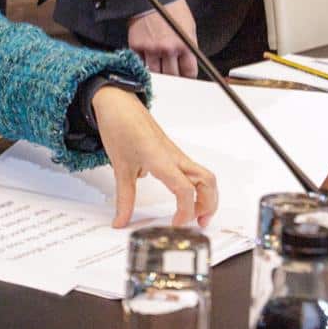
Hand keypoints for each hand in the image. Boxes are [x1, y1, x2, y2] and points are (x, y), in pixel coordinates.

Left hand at [91, 86, 217, 227]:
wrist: (118, 104)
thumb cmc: (120, 128)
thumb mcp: (120, 168)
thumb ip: (123, 199)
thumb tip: (121, 222)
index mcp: (162, 160)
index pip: (185, 190)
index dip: (185, 211)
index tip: (176, 225)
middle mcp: (175, 157)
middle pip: (207, 181)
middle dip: (209, 204)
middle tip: (199, 223)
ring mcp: (176, 154)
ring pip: (204, 176)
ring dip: (207, 196)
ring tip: (197, 215)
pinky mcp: (173, 153)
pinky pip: (194, 171)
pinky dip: (198, 187)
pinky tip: (185, 198)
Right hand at [128, 0, 198, 78]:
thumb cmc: (172, 8)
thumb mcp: (188, 28)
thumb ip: (188, 47)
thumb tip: (186, 63)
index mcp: (185, 45)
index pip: (188, 72)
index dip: (187, 76)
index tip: (184, 78)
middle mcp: (168, 49)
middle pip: (171, 75)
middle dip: (173, 77)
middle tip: (171, 75)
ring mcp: (151, 48)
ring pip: (154, 73)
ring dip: (157, 73)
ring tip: (158, 69)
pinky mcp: (136, 45)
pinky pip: (140, 62)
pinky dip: (143, 63)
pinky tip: (147, 59)